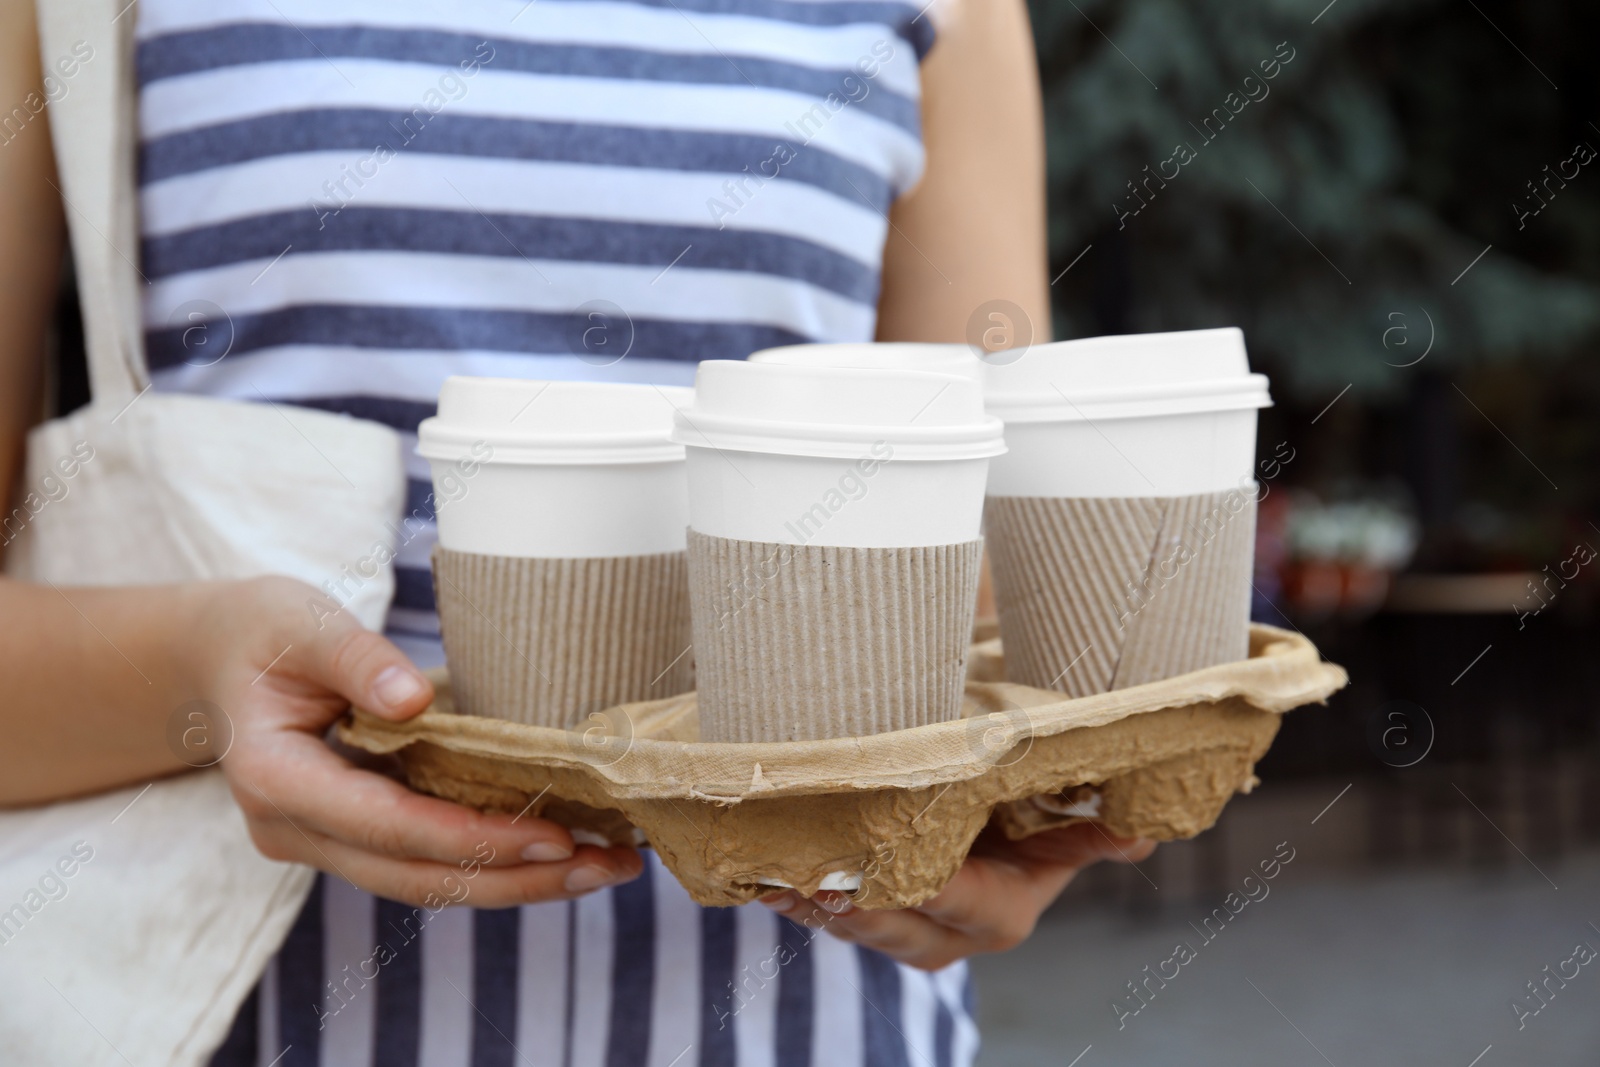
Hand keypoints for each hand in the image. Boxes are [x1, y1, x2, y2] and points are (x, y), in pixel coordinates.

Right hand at [197, 576, 641, 907]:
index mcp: (274, 778)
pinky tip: (561, 851)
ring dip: (517, 883)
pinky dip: (494, 861)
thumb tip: (412, 699)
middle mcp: (294, 830)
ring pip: (426, 883)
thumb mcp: (300, 622)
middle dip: (517, 879)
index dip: (472, 836)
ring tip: (604, 867)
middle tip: (608, 865)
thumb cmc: (263, 631)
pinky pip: (427, 862)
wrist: (220, 658)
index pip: (386, 824)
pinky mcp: (354, 838)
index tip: (553, 835)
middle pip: (416, 875)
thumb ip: (354, 658)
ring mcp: (322, 842)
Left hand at [759, 820, 1154, 970]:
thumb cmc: (1028, 808)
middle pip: (889, 920)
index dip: (913, 879)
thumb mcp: (1061, 820)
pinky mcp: (863, 918)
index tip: (876, 860)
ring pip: (849, 922)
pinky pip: (820, 914)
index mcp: (999, 912)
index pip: (950, 895)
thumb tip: (1145, 828)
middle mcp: (946, 934)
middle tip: (806, 870)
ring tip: (771, 867)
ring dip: (808, 897)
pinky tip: (756, 872)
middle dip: (847, 899)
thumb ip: (1092, 829)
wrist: (995, 824)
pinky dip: (788, 893)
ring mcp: (899, 932)